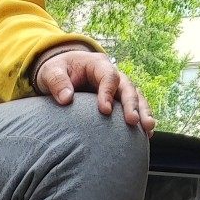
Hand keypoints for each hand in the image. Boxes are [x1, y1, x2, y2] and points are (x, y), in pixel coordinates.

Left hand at [35, 50, 155, 137]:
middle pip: (127, 88)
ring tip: (148, 129)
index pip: (108, 77)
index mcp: (97, 65)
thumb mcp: (51, 72)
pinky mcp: (119, 101)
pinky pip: (134, 108)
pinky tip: (147, 134)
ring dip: (143, 113)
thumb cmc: (56, 71)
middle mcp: (113, 75)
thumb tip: (66, 99)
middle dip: (132, 105)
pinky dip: (141, 119)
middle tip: (133, 122)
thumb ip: (57, 82)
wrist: (61, 74)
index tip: (104, 111)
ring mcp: (118, 88)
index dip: (108, 93)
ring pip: (136, 98)